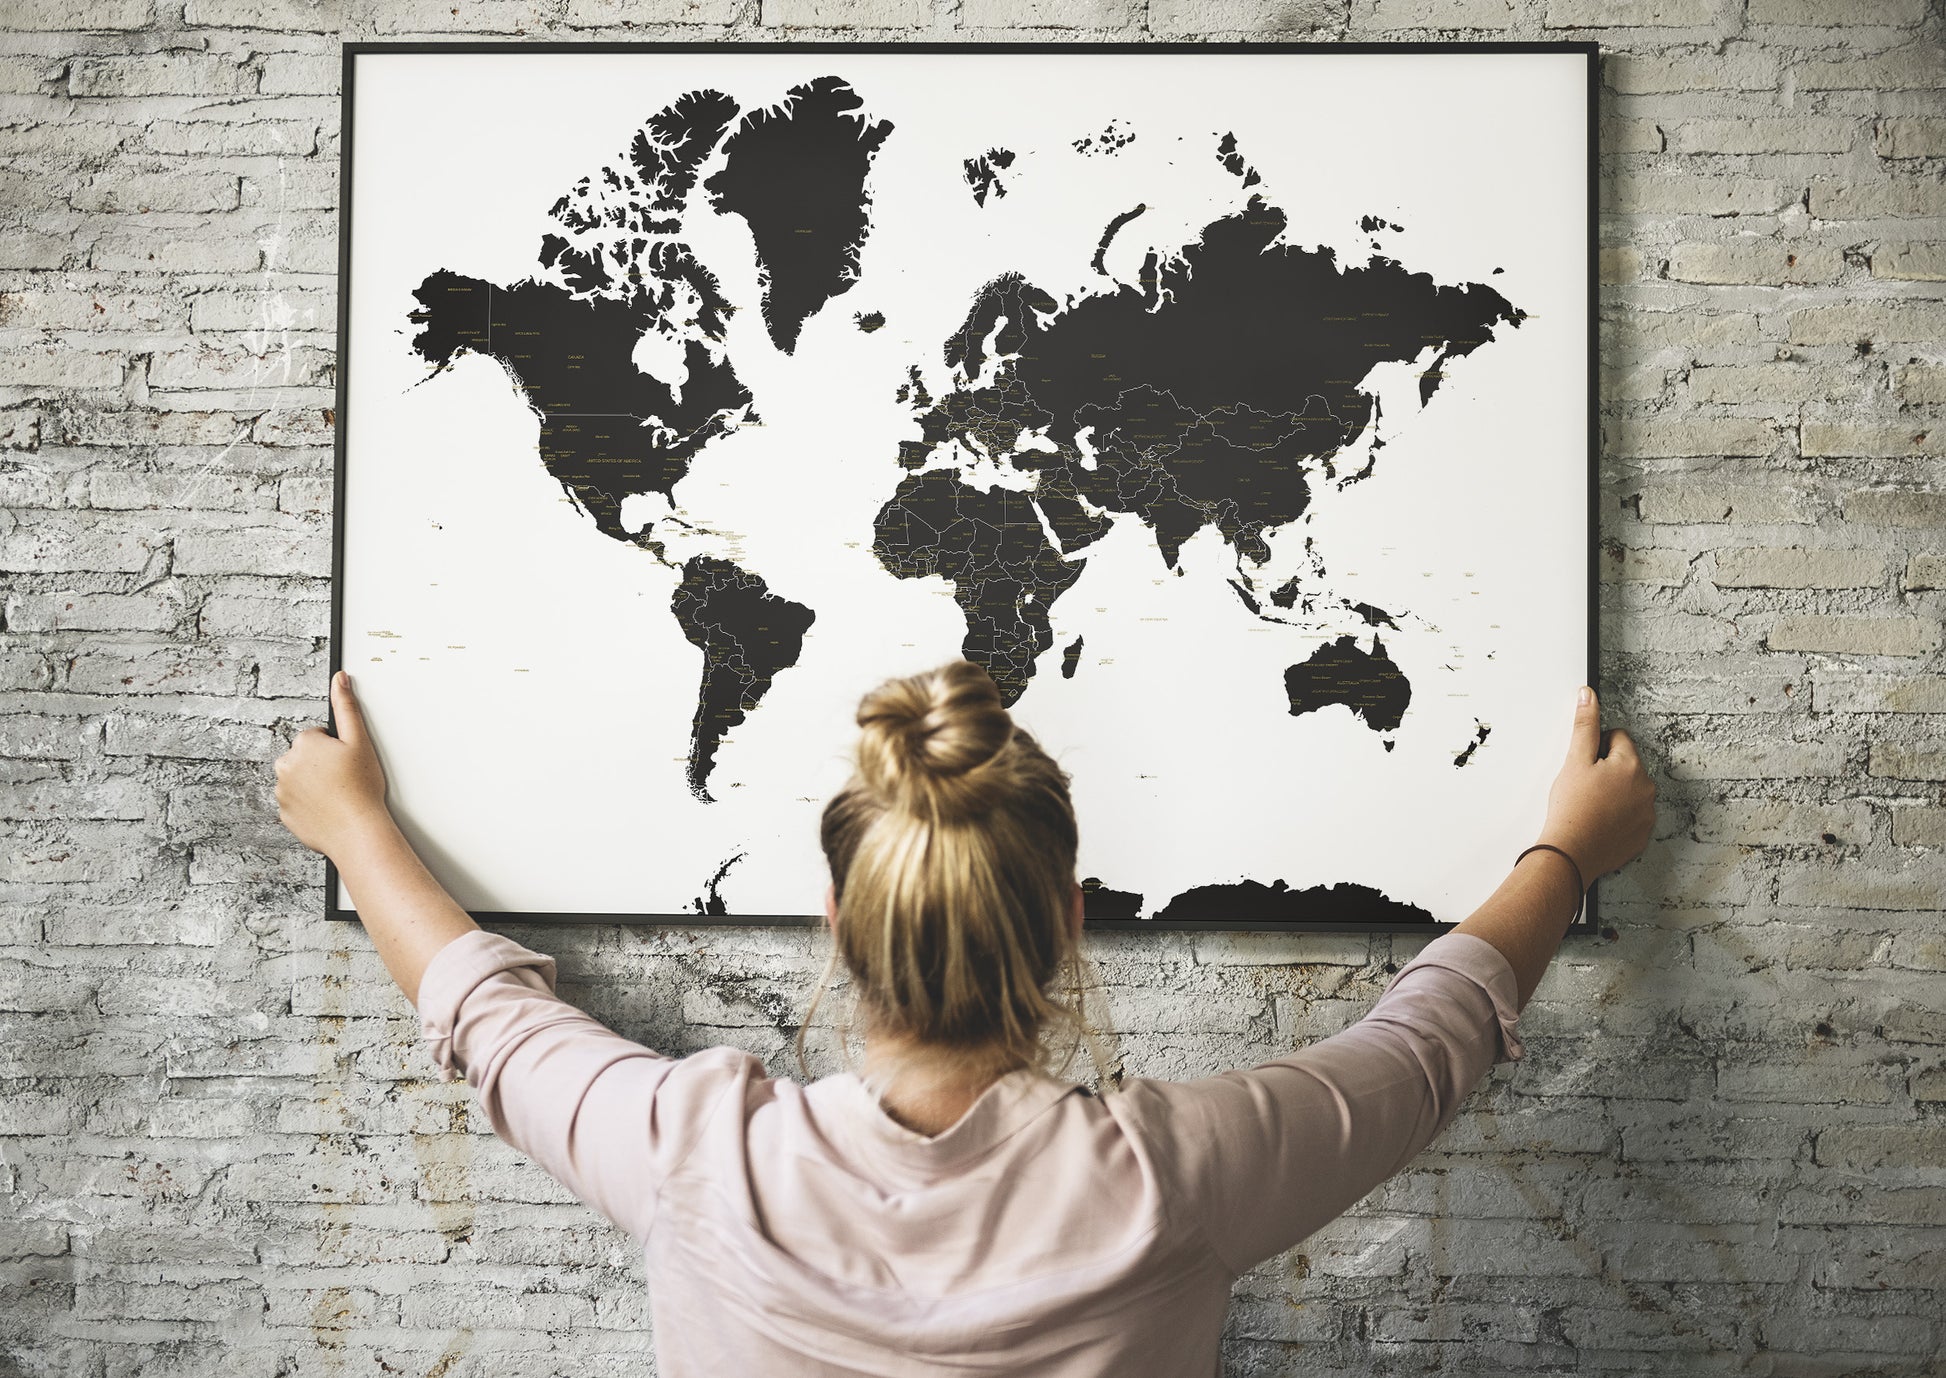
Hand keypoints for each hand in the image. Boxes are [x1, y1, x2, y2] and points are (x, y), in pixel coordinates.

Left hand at [275, 670, 391, 859]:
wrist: (357, 831)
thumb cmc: (361, 788)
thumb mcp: (359, 741)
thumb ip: (346, 706)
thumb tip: (339, 679)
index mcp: (303, 744)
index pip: (316, 737)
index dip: (336, 749)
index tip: (347, 762)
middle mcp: (285, 766)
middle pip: (304, 758)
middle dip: (321, 765)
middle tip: (344, 778)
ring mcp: (282, 791)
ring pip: (299, 780)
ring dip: (314, 784)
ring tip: (338, 795)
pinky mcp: (284, 814)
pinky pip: (296, 803)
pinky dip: (309, 805)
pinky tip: (328, 808)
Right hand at [1536, 686, 1655, 883]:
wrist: (1571, 853)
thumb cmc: (1572, 809)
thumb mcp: (1574, 761)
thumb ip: (1584, 725)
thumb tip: (1588, 696)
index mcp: (1631, 765)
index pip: (1617, 737)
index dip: (1595, 748)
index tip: (1583, 765)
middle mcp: (1646, 788)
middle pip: (1625, 764)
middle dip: (1607, 770)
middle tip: (1584, 786)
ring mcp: (1647, 813)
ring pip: (1629, 790)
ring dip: (1613, 793)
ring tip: (1590, 806)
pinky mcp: (1641, 835)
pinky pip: (1631, 815)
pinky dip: (1617, 816)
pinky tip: (1598, 821)